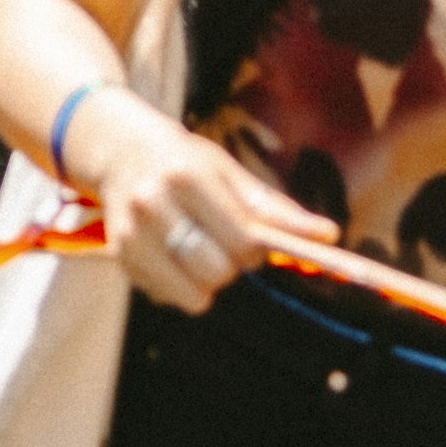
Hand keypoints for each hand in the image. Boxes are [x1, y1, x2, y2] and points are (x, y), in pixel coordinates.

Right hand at [68, 100, 312, 316]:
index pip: (241, 238)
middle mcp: (154, 202)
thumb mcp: (226, 170)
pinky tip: (171, 255)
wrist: (117, 148)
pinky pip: (169, 298)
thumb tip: (328, 235)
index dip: (255, 251)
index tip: (252, 243)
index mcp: (187, 175)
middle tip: (222, 244)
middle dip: (231, 267)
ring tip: (198, 250)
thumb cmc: (184, 159)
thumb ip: (274, 207)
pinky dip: (179, 286)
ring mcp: (132, 232)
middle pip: (217, 271)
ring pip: (193, 295)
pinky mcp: (120, 256)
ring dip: (206, 282)